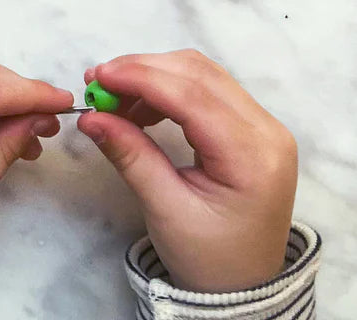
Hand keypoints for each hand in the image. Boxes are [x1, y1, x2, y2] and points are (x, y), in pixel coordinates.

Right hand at [78, 49, 297, 291]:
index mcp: (253, 157)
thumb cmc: (208, 257)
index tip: (97, 78)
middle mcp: (267, 131)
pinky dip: (168, 86)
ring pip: (201, 73)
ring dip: (153, 74)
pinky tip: (140, 106)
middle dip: (142, 69)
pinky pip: (206, 87)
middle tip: (97, 83)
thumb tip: (90, 116)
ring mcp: (263, 125)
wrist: (244, 287)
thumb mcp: (165, 209)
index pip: (192, 96)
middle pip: (198, 74)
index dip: (141, 78)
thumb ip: (130, 155)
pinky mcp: (251, 125)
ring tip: (113, 97)